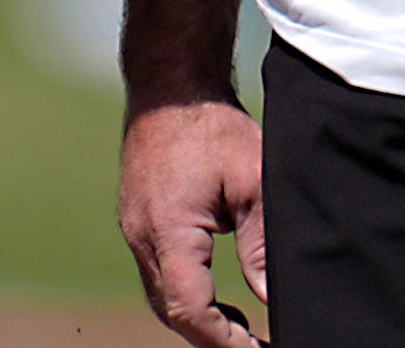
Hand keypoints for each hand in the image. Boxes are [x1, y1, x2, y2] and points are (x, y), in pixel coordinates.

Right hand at [120, 97, 265, 345]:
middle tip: (255, 345)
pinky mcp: (137, 219)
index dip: (224, 339)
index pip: (190, 309)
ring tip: (243, 330)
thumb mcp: (252, 181)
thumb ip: (261, 244)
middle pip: (171, 312)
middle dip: (212, 338)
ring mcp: (134, 228)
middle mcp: (142, 236)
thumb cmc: (212, 124)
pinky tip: (217, 295)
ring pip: (161, 296)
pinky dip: (185, 293)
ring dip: (198, 319)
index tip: (258, 347)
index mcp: (168, 230)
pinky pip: (157, 273)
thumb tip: (270, 297)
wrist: (171, 83)